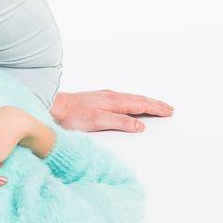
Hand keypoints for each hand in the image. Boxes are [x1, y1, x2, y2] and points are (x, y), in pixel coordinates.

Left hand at [49, 89, 173, 131]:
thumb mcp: (98, 121)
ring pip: (131, 99)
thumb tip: (139, 126)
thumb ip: (120, 122)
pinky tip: (131, 105)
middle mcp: (111, 96)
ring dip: (145, 102)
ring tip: (155, 106)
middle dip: (155, 104)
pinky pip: (123, 100)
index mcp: (114, 101)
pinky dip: (133, 102)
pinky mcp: (98, 100)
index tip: (169, 111)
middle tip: (168, 108)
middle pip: (139, 100)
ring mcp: (104, 97)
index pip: (141, 105)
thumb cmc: (72, 115)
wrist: (53, 107)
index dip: (156, 108)